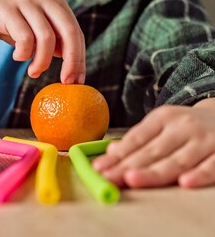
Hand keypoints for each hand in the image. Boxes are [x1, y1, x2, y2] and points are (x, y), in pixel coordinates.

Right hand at [0, 0, 84, 83]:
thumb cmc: (10, 24)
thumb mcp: (36, 32)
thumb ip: (55, 41)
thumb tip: (73, 62)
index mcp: (55, 1)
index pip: (76, 31)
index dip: (80, 57)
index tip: (78, 79)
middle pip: (69, 31)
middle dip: (72, 61)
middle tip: (67, 82)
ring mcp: (25, 0)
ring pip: (46, 38)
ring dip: (42, 62)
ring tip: (34, 73)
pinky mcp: (6, 8)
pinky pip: (24, 38)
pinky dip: (24, 54)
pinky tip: (18, 57)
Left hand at [92, 98, 214, 187]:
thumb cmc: (184, 126)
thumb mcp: (161, 124)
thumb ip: (139, 138)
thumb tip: (111, 152)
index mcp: (163, 118)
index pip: (136, 139)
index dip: (117, 155)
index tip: (99, 168)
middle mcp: (182, 127)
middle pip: (152, 151)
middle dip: (127, 167)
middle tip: (107, 178)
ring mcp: (203, 140)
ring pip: (177, 161)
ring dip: (154, 172)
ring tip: (131, 179)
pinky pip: (212, 166)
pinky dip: (200, 175)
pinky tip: (184, 183)